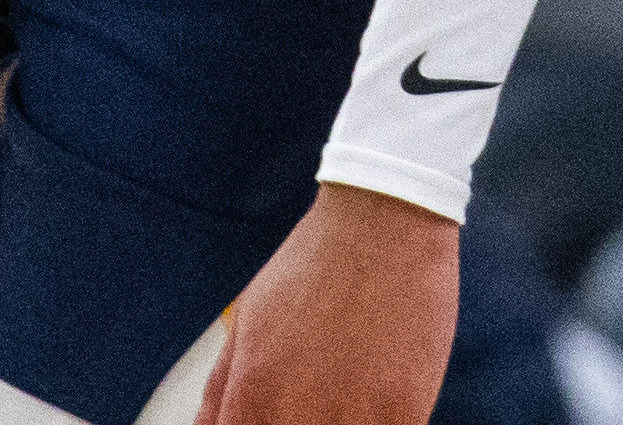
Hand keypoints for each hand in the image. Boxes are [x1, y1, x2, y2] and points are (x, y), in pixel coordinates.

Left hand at [196, 186, 456, 424]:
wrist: (380, 218)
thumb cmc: (313, 264)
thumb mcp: (247, 320)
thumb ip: (219, 390)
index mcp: (250, 399)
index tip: (275, 418)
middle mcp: (294, 418)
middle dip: (301, 424)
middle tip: (317, 401)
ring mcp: (350, 421)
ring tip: (349, 396)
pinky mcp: (403, 415)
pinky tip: (380, 400)